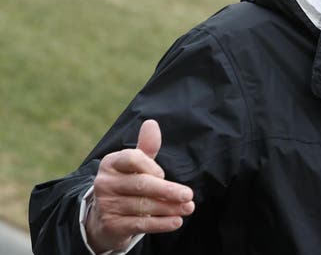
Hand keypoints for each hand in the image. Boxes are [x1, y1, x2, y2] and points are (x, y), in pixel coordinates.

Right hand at [86, 120, 194, 252]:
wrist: (104, 218)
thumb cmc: (127, 184)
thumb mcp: (135, 164)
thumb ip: (146, 147)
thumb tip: (151, 123)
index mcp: (111, 163)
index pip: (131, 158)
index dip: (150, 165)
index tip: (163, 174)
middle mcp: (104, 183)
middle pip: (141, 184)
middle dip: (168, 190)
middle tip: (188, 194)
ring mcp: (106, 205)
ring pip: (143, 206)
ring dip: (169, 208)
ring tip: (188, 208)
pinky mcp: (111, 225)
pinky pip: (140, 225)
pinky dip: (161, 224)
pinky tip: (176, 221)